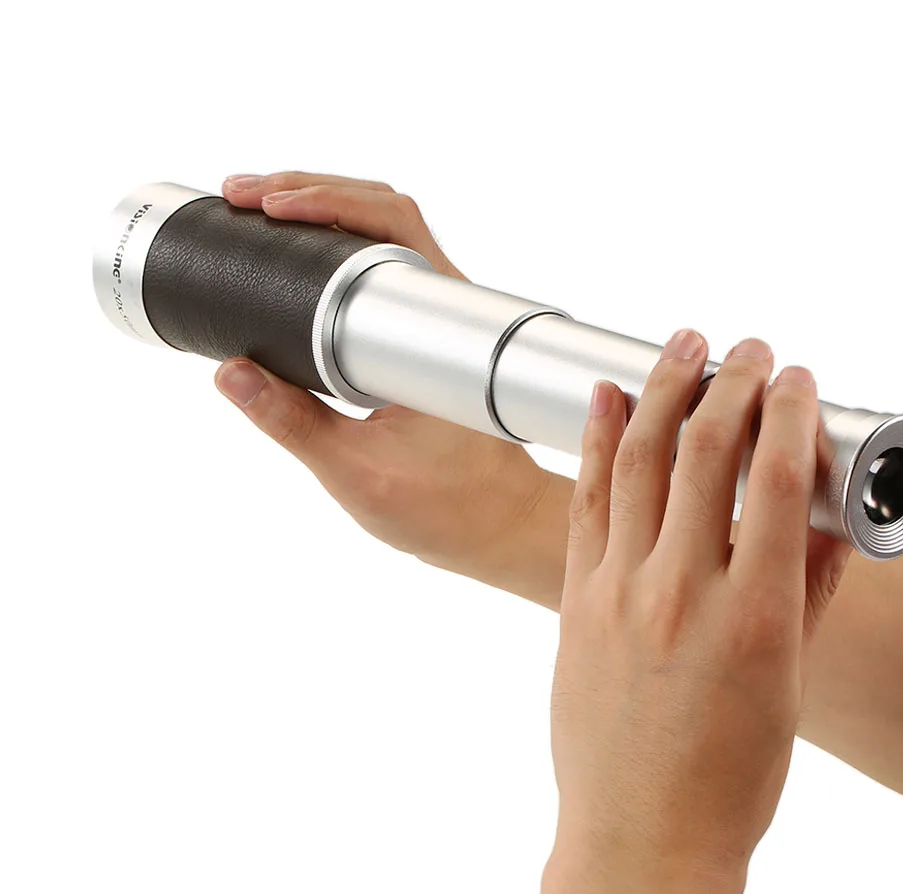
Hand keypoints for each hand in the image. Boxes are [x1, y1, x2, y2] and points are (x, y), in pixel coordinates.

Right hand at [214, 171, 556, 592]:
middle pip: (382, 210)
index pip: (390, 224)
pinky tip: (294, 258)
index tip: (264, 205)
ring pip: (383, 238)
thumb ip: (292, 424)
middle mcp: (446, 311)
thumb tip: (229, 372)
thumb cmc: (448, 506)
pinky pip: (380, 275)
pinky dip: (334, 251)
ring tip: (254, 211)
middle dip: (308, 189)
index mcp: (441, 328)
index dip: (324, 198)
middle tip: (237, 197)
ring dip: (321, 213)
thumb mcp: (358, 472)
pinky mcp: (424, 340)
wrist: (503, 526)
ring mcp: (437, 322)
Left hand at [523, 331, 851, 893]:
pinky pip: (583, 503)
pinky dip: (593, 443)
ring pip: (635, 462)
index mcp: (755, 615)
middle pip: (703, 453)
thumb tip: (830, 524)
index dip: (788, 413)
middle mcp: (683, 591)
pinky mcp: (573, 602)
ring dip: (660, 390)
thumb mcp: (791, 683)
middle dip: (729, 383)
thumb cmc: (732, 775)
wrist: (642, 837)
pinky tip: (603, 398)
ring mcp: (619, 592)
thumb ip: (811, 594)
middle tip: (745, 348)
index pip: (776, 481)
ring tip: (682, 345)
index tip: (796, 377)